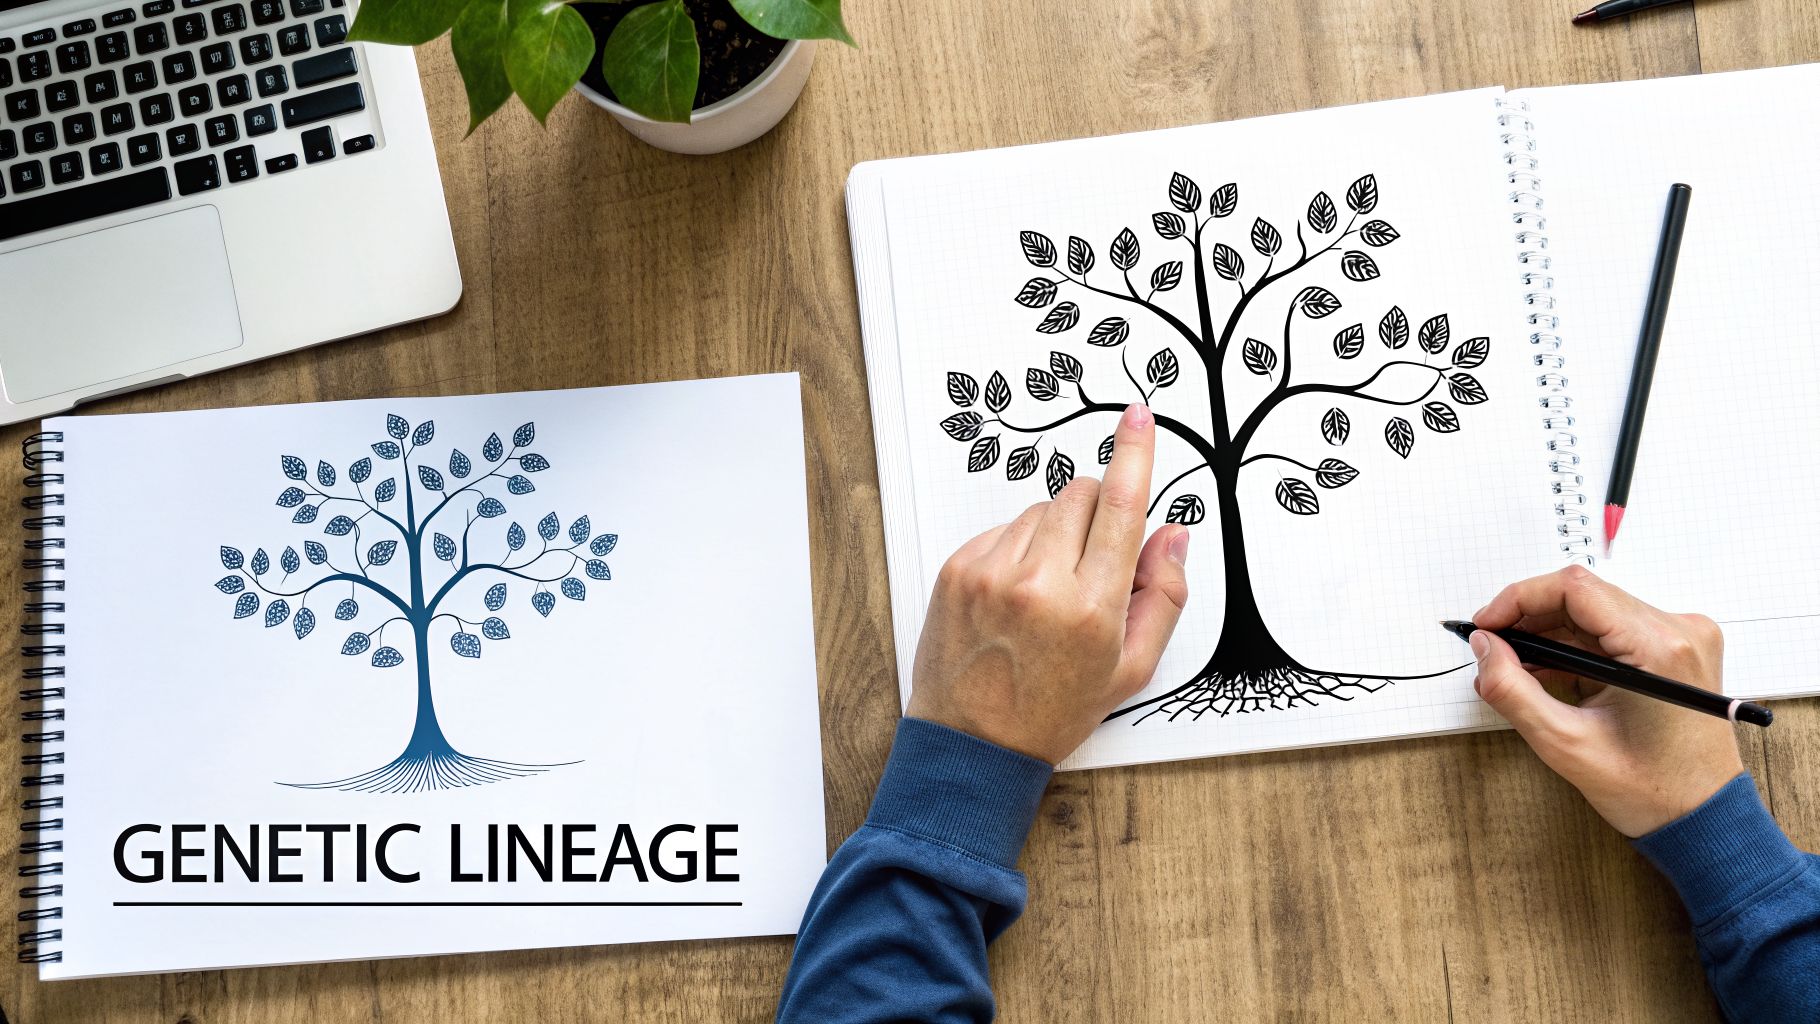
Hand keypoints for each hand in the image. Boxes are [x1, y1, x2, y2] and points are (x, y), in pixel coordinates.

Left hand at [906, 404, 1190, 764]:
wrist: (972, 745)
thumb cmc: (1054, 712)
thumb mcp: (1130, 670)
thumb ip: (1163, 597)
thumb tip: (1173, 534)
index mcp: (1091, 608)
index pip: (1121, 507)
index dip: (1135, 454)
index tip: (1138, 417)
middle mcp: (1039, 583)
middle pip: (1080, 496)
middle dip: (1096, 515)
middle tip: (1093, 564)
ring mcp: (991, 572)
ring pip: (1041, 511)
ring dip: (1055, 536)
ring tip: (1048, 593)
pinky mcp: (957, 569)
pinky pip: (1002, 528)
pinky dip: (1017, 549)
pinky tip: (1016, 596)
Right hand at [1470, 565, 1742, 837]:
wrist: (1703, 816)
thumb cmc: (1652, 790)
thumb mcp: (1565, 744)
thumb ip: (1512, 690)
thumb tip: (1484, 647)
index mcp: (1659, 649)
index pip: (1575, 589)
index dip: (1519, 599)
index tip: (1487, 625)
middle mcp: (1679, 631)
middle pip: (1584, 596)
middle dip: (1529, 618)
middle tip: (1492, 648)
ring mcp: (1682, 638)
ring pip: (1595, 611)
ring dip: (1549, 632)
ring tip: (1515, 668)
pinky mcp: (1677, 649)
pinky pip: (1613, 629)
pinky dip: (1574, 645)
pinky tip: (1548, 671)